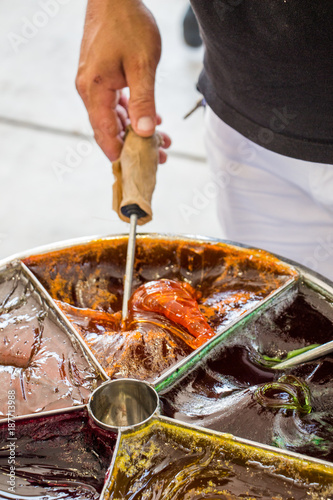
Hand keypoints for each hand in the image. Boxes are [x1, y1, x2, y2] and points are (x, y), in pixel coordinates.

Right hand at [76, 0, 170, 162]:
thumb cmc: (129, 24)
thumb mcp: (142, 65)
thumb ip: (144, 101)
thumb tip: (145, 133)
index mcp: (94, 90)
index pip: (105, 134)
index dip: (121, 155)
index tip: (139, 169)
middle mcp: (89, 90)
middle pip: (110, 129)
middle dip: (136, 146)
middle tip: (160, 156)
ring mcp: (93, 83)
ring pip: (115, 118)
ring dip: (137, 130)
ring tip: (163, 140)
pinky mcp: (100, 77)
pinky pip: (115, 104)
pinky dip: (133, 113)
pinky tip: (152, 118)